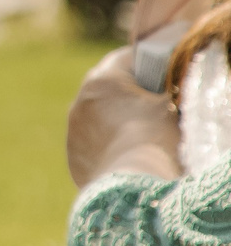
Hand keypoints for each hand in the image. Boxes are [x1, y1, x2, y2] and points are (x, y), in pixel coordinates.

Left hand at [66, 48, 183, 186]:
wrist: (134, 187)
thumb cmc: (156, 140)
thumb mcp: (171, 106)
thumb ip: (167, 89)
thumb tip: (166, 87)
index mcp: (101, 81)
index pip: (127, 59)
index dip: (150, 65)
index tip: (165, 76)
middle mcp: (80, 102)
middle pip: (109, 89)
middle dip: (132, 95)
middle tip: (158, 108)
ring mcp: (74, 131)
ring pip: (99, 118)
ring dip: (117, 123)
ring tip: (144, 137)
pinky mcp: (75, 158)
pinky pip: (94, 144)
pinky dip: (110, 147)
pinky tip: (129, 157)